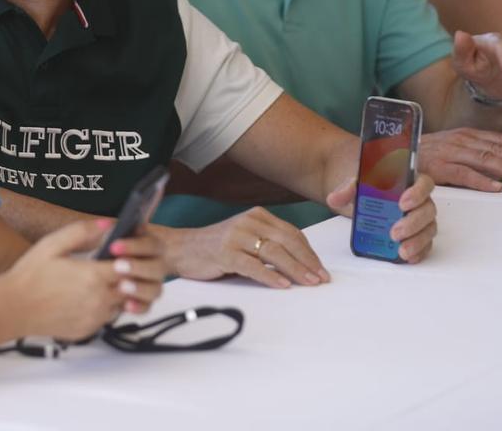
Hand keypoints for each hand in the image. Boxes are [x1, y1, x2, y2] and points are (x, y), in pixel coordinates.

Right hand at [5, 219, 165, 339]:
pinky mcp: (87, 330)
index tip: (118, 253)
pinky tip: (86, 297)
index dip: (127, 258)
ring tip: (97, 282)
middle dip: (125, 276)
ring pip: (120, 304)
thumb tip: (106, 224)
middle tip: (111, 266)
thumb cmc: (30, 277)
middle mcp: (98, 300)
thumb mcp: (53, 244)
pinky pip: (106, 318)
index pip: (128, 266)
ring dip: (116, 293)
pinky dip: (103, 308)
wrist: (12, 309)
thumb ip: (82, 232)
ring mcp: (94, 318)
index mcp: (93, 276)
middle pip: (129, 287)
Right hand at [159, 207, 330, 288]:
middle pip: (286, 241)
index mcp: (257, 216)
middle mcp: (248, 222)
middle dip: (307, 262)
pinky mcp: (224, 252)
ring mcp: (236, 236)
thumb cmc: (215, 247)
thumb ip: (268, 244)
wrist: (180, 248)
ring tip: (309, 282)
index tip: (321, 269)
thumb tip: (301, 263)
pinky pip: (252, 265)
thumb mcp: (245, 239)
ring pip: (273, 252)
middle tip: (321, 278)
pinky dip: (270, 276)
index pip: (291, 233)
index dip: (309, 252)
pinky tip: (282, 285)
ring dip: (295, 269)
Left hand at [327, 175, 437, 262]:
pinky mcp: (419, 236)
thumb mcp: (357, 186)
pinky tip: (407, 257)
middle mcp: (421, 201)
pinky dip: (418, 252)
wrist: (366, 204)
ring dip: (416, 241)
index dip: (417, 193)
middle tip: (394, 232)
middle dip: (412, 223)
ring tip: (400, 250)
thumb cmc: (369, 191)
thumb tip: (335, 198)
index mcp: (410, 183)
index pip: (424, 183)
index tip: (402, 203)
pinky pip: (425, 245)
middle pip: (427, 210)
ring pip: (428, 230)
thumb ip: (347, 189)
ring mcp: (422, 220)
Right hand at [418, 128, 501, 190]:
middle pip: (499, 149)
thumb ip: (475, 153)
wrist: (393, 154)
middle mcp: (461, 140)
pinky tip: (496, 187)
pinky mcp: (438, 168)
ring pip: (486, 159)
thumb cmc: (425, 155)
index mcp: (467, 134)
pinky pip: (464, 174)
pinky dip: (482, 180)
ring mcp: (449, 153)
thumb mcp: (452, 148)